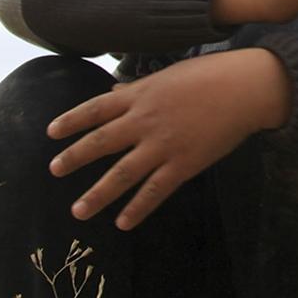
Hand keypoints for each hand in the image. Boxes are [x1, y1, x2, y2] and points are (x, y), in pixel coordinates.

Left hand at [47, 48, 291, 229]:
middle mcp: (145, 120)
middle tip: (54, 171)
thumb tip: (115, 91)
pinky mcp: (184, 163)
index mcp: (142, 95)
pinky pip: (154, 191)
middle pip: (100, 142)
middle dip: (74, 158)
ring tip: (79, 211)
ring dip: (98, 194)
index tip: (51, 132)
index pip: (96, 109)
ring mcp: (163, 144)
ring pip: (121, 174)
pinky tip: (123, 222)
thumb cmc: (212, 74)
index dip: (71, 121)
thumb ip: (140, 87)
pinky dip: (137, 208)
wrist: (246, 88)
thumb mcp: (170, 74)